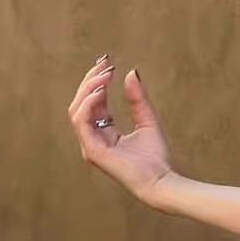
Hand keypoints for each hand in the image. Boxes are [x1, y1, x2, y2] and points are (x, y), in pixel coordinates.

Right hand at [67, 57, 175, 205]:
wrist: (162, 179)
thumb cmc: (156, 156)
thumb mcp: (147, 119)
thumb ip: (137, 98)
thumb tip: (130, 72)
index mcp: (105, 132)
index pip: (93, 102)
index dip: (97, 81)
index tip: (107, 61)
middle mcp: (94, 138)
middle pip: (81, 104)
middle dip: (90, 80)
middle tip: (104, 63)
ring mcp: (91, 145)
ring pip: (76, 110)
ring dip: (88, 89)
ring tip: (105, 75)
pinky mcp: (93, 151)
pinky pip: (81, 122)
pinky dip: (88, 104)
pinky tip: (102, 91)